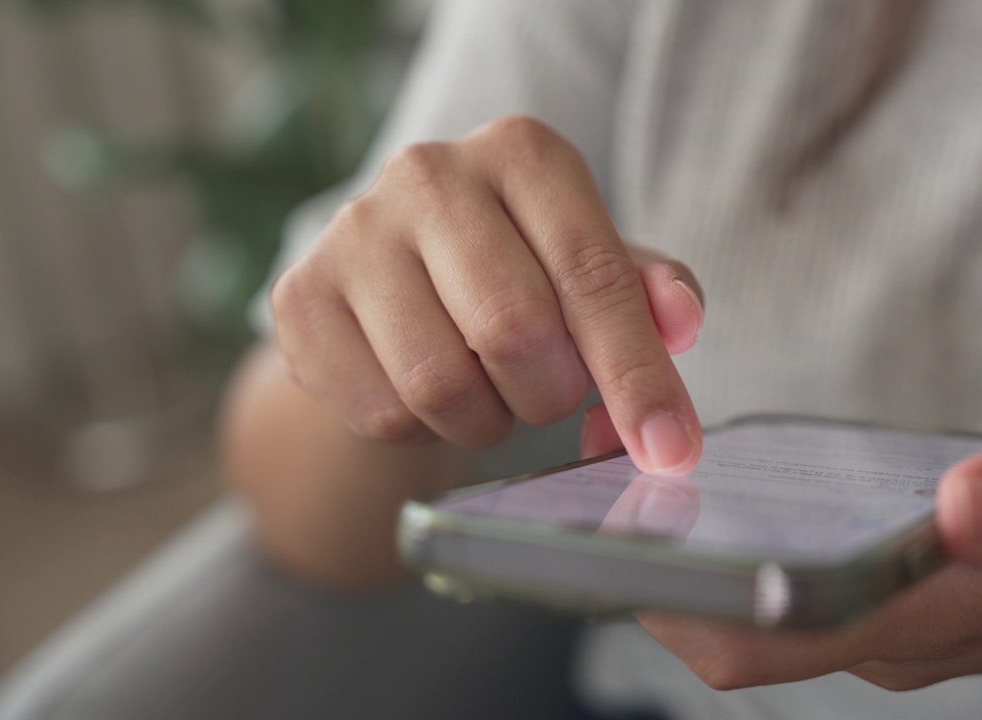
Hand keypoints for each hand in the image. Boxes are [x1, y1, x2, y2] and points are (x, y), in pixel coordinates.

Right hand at [271, 115, 704, 473]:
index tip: (669, 450)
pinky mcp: (299, 296)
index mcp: (522, 152)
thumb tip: (682, 320)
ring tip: (491, 389)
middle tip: (551, 393)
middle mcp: (430, 172)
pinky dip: (423, 430)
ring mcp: (353, 231)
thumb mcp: (594, 269)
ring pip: (439, 383)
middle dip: (551, 394)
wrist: (398, 282)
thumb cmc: (521, 272)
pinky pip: (382, 412)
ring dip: (487, 418)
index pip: (594, 276)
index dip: (637, 376)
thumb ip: (648, 293)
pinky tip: (426, 389)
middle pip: (513, 330)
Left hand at [609, 404, 981, 689]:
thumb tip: (957, 504)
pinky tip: (706, 474)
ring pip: (757, 611)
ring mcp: (886, 622)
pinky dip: (731, 540)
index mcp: (942, 615)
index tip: (615, 542)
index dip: (689, 603)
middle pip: (741, 635)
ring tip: (622, 466)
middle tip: (588, 482)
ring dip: (683, 557)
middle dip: (653, 577)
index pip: (785, 636)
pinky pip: (785, 582)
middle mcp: (894, 634)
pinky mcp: (886, 597)